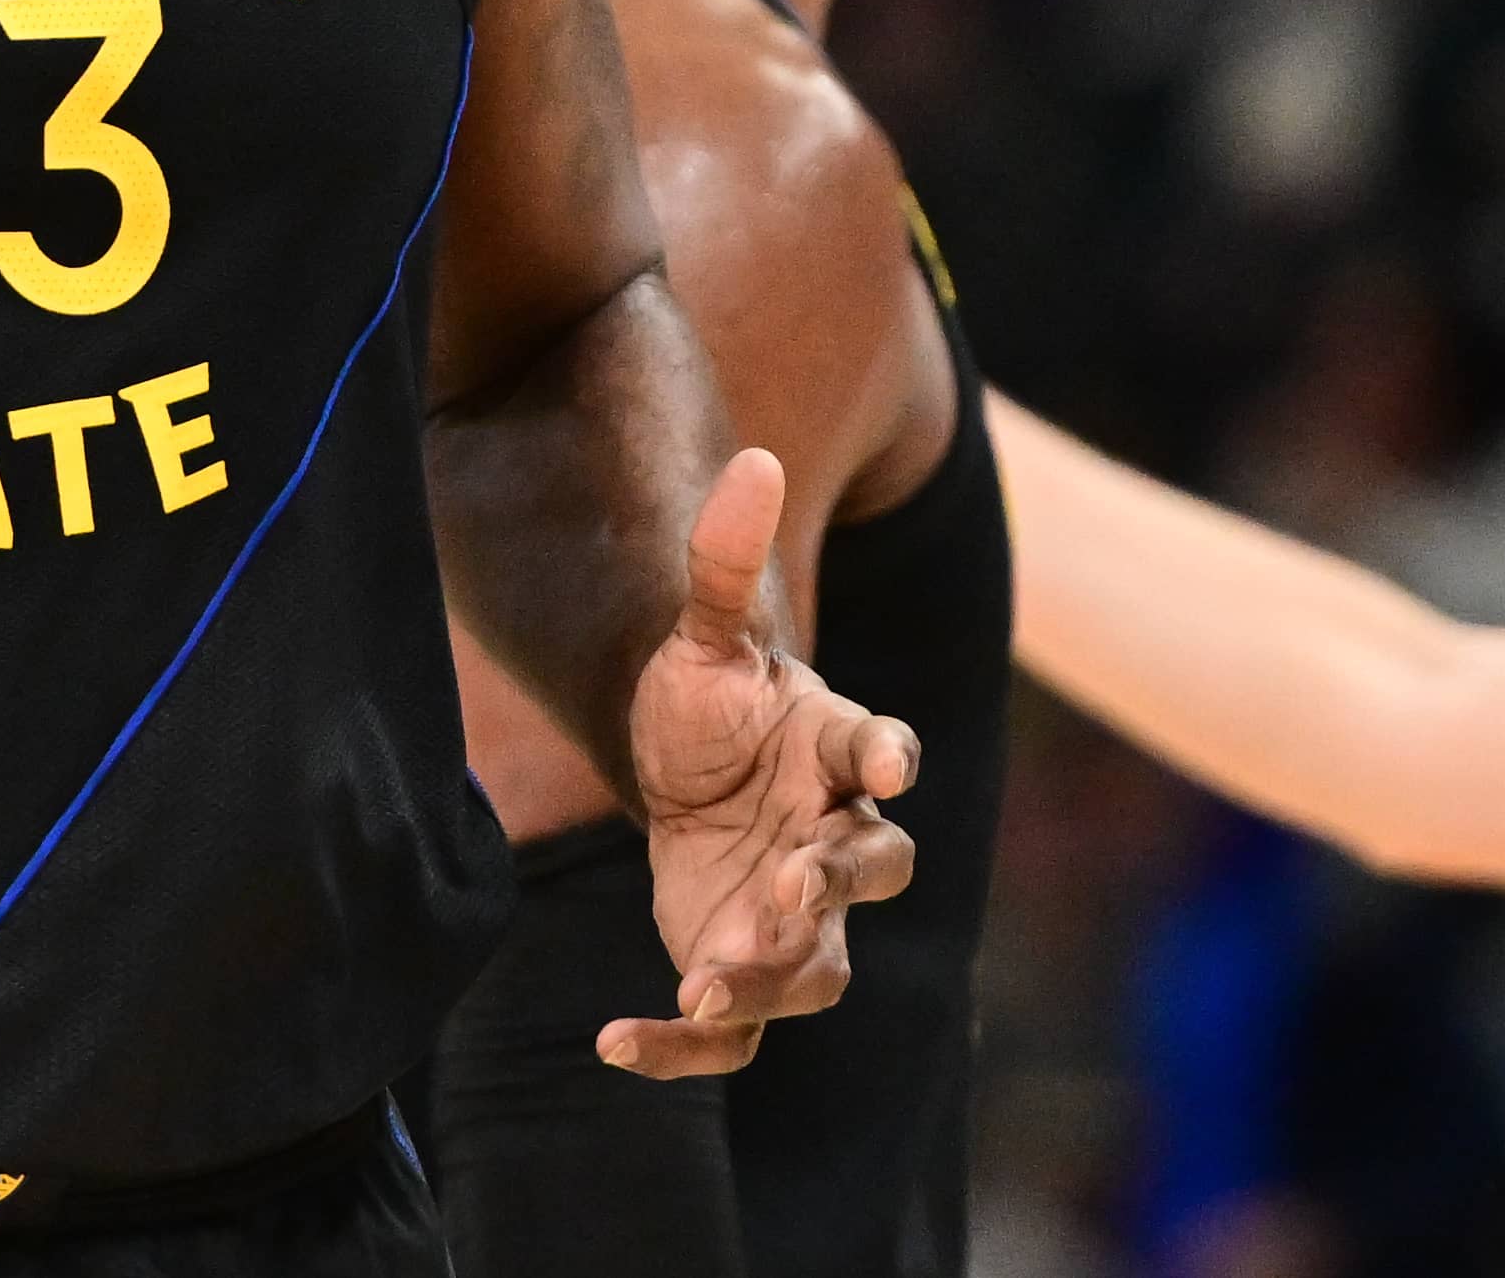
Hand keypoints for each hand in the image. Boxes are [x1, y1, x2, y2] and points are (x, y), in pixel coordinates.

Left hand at [603, 448, 920, 1076]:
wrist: (686, 774)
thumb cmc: (716, 703)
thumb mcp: (706, 637)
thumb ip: (726, 565)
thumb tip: (752, 456)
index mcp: (836, 751)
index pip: (882, 751)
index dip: (891, 757)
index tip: (893, 764)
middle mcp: (833, 841)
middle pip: (870, 873)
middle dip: (834, 886)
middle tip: (788, 888)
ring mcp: (797, 917)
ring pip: (818, 970)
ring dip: (771, 979)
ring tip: (704, 987)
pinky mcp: (746, 969)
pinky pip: (736, 1036)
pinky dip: (684, 1049)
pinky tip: (611, 1041)